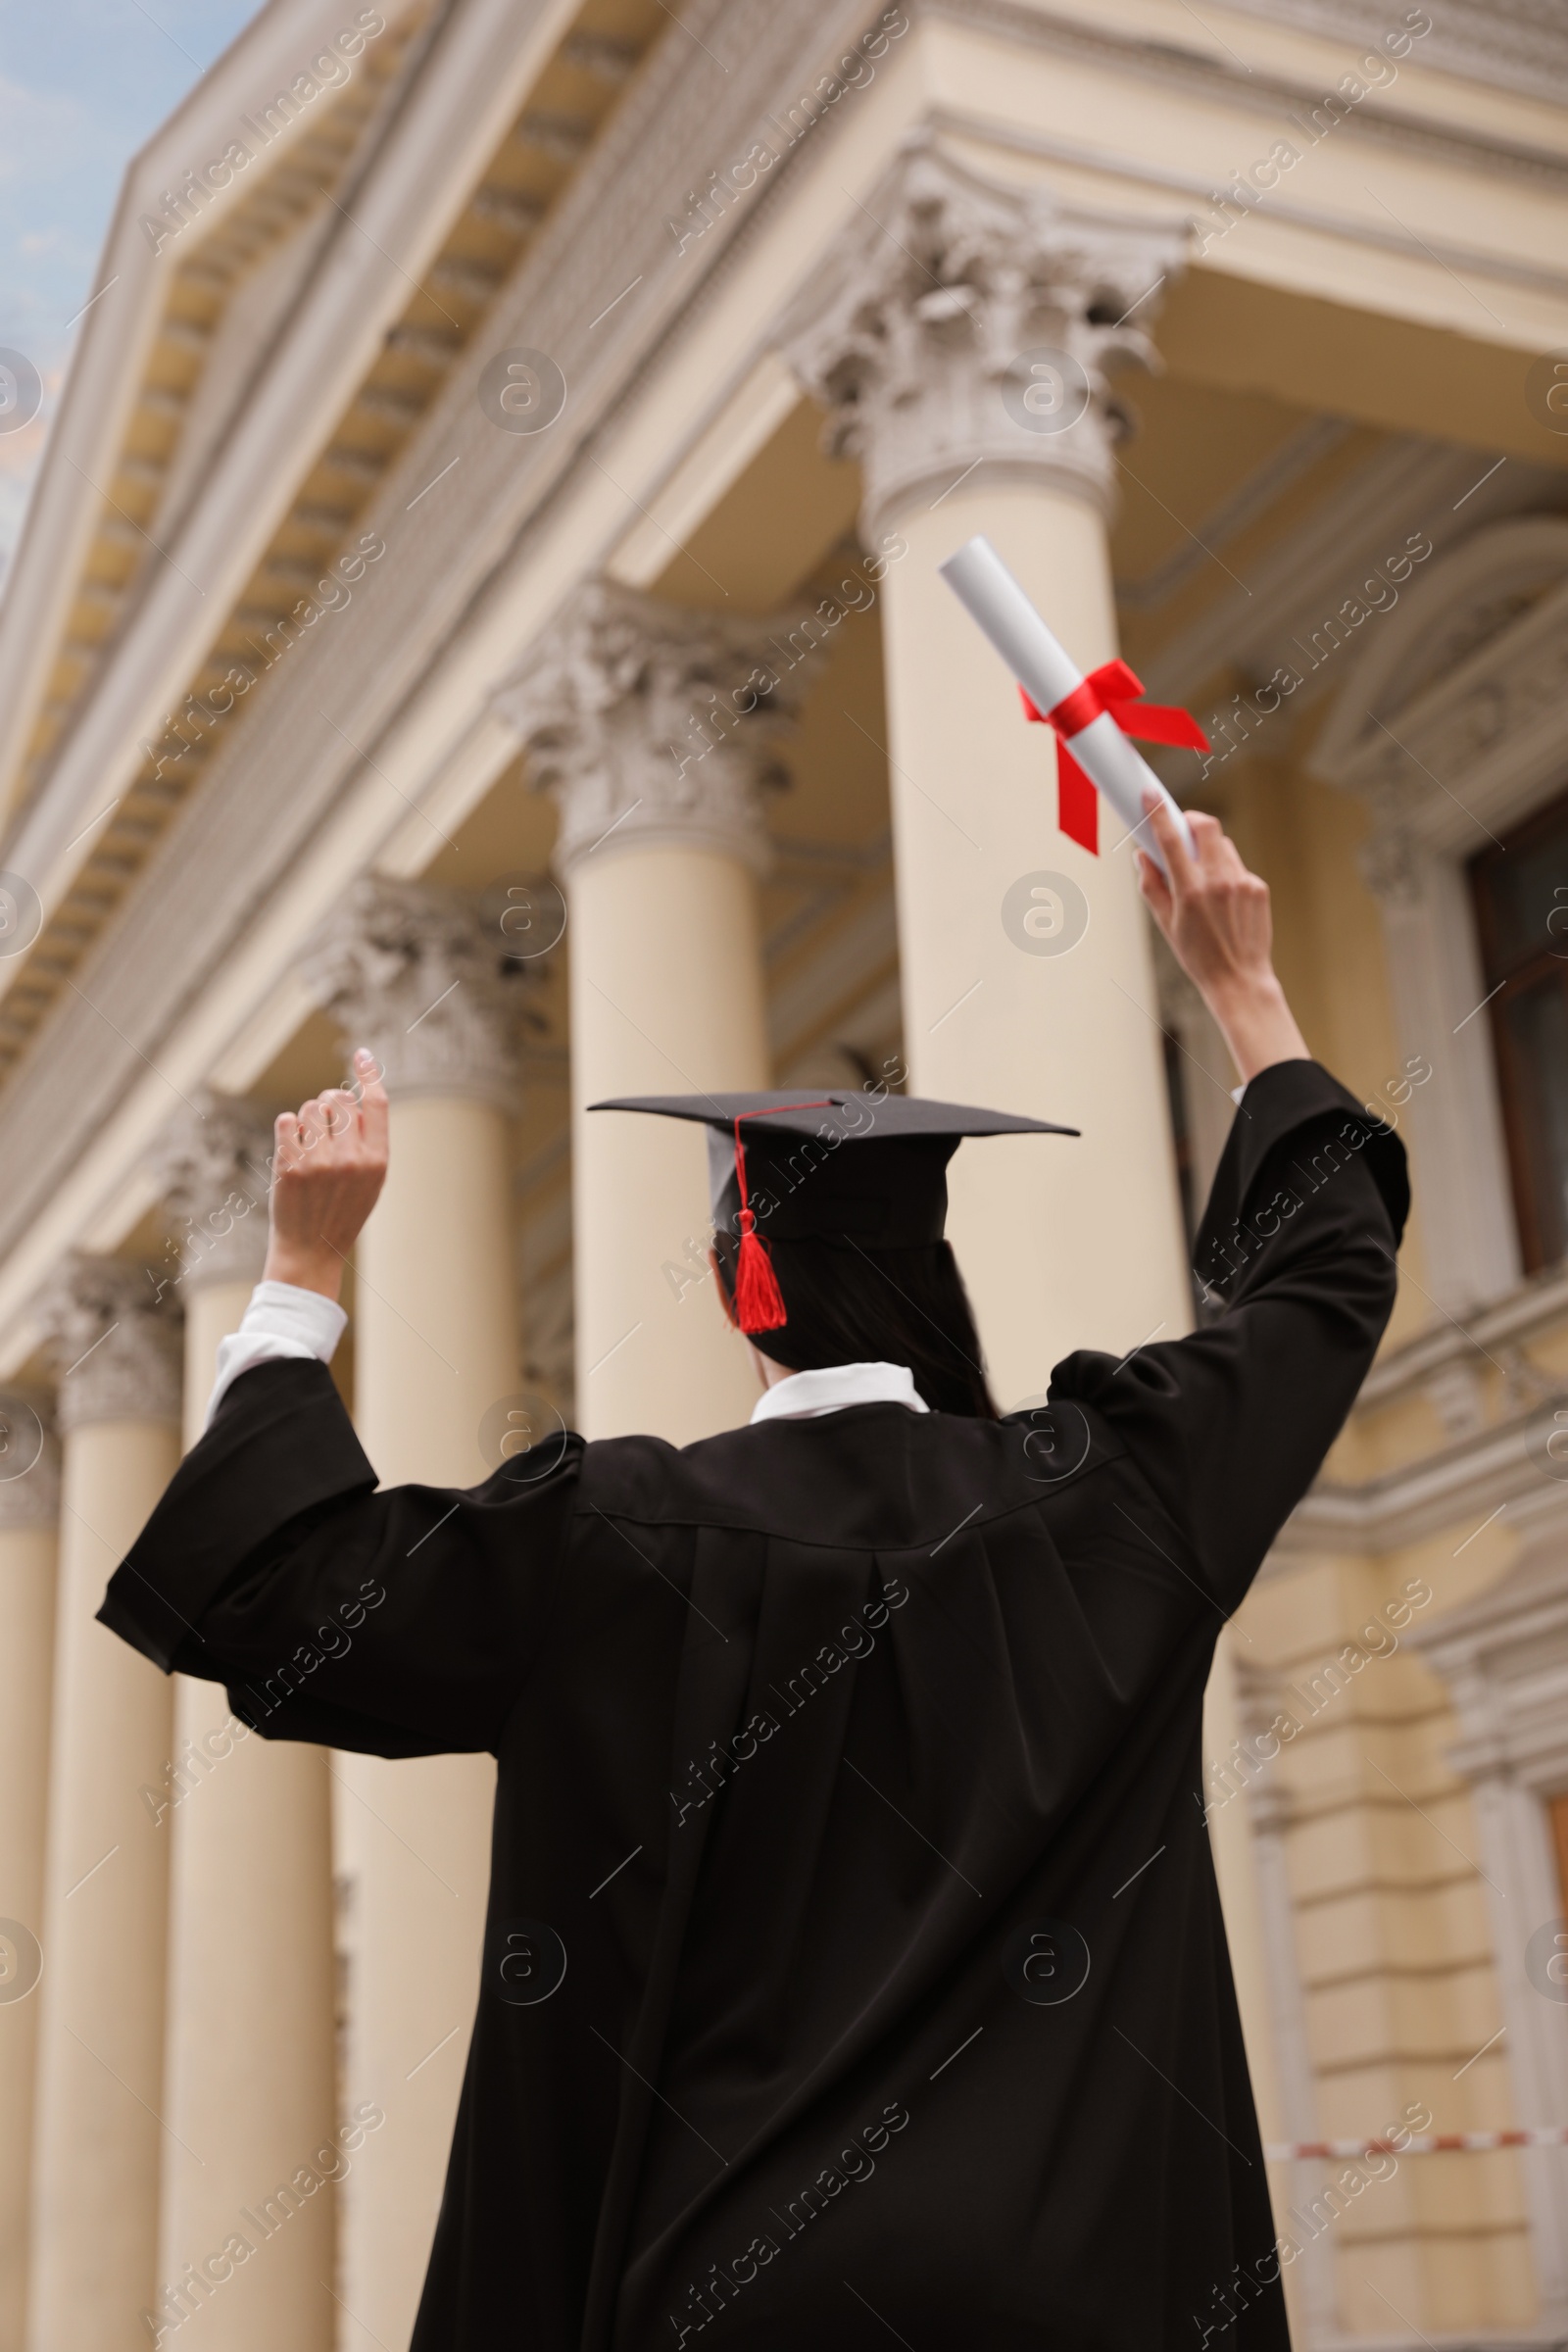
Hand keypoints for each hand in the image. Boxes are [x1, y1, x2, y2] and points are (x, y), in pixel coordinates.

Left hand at [262, 1049, 389, 1300]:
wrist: (311, 1249)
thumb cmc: (342, 1210)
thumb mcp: (370, 1180)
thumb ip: (367, 1140)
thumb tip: (352, 1096)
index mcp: (378, 1160)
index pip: (377, 1103)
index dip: (369, 1074)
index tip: (362, 1054)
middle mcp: (351, 1158)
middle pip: (337, 1098)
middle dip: (328, 1103)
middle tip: (324, 1125)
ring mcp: (319, 1162)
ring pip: (309, 1108)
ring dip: (306, 1120)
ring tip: (308, 1147)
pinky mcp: (290, 1165)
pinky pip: (286, 1121)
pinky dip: (287, 1129)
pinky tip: (292, 1149)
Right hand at [1135, 794, 1309, 1082]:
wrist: (1239, 980)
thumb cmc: (1198, 956)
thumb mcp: (1166, 925)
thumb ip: (1152, 886)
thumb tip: (1142, 856)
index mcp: (1190, 891)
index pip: (1171, 839)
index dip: (1159, 812)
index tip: (1150, 794)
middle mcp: (1218, 882)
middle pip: (1206, 826)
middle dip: (1191, 820)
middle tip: (1181, 829)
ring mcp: (1242, 883)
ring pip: (1222, 845)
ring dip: (1207, 849)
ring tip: (1200, 876)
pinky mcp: (1258, 887)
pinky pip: (1237, 866)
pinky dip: (1225, 871)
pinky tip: (1222, 899)